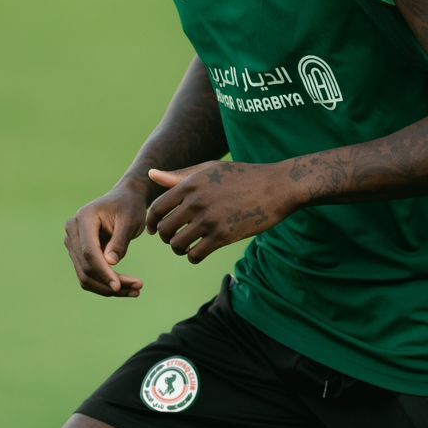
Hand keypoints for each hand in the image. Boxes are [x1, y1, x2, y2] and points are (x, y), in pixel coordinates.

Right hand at [63, 183, 145, 296]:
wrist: (124, 199)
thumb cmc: (129, 207)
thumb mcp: (130, 220)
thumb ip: (120, 240)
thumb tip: (110, 263)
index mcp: (84, 218)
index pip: (89, 252)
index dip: (103, 271)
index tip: (119, 286)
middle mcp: (73, 231)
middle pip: (86, 267)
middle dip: (109, 283)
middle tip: (138, 289)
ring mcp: (73, 243)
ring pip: (85, 275)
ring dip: (108, 288)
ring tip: (135, 291)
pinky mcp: (78, 253)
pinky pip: (89, 274)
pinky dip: (105, 284)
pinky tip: (126, 289)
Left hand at [145, 161, 301, 263]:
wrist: (276, 187)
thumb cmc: (243, 176)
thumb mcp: (210, 169)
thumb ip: (179, 175)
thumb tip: (151, 175)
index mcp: (191, 184)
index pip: (157, 208)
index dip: (152, 222)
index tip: (155, 229)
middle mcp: (196, 202)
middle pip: (165, 229)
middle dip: (166, 237)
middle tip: (175, 238)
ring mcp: (209, 220)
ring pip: (177, 245)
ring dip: (179, 249)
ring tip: (187, 246)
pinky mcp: (223, 236)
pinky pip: (195, 255)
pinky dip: (193, 257)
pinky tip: (200, 252)